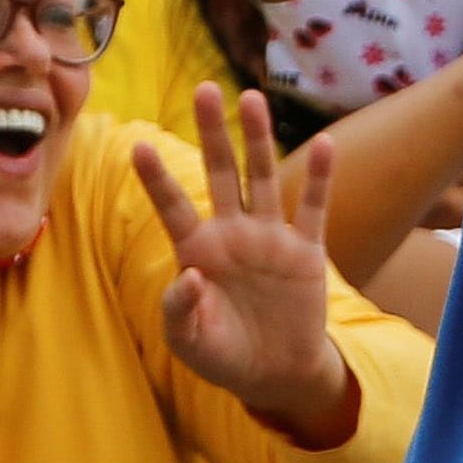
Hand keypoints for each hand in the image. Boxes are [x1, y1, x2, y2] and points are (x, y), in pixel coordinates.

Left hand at [132, 84, 355, 438]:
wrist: (274, 374)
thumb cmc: (221, 354)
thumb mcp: (189, 342)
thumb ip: (180, 311)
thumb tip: (188, 275)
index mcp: (196, 250)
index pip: (173, 206)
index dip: (157, 179)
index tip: (137, 145)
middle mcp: (231, 233)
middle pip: (220, 172)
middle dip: (213, 132)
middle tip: (204, 88)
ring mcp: (269, 238)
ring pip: (262, 178)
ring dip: (258, 139)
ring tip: (252, 98)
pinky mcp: (305, 252)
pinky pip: (313, 209)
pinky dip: (320, 179)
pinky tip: (325, 145)